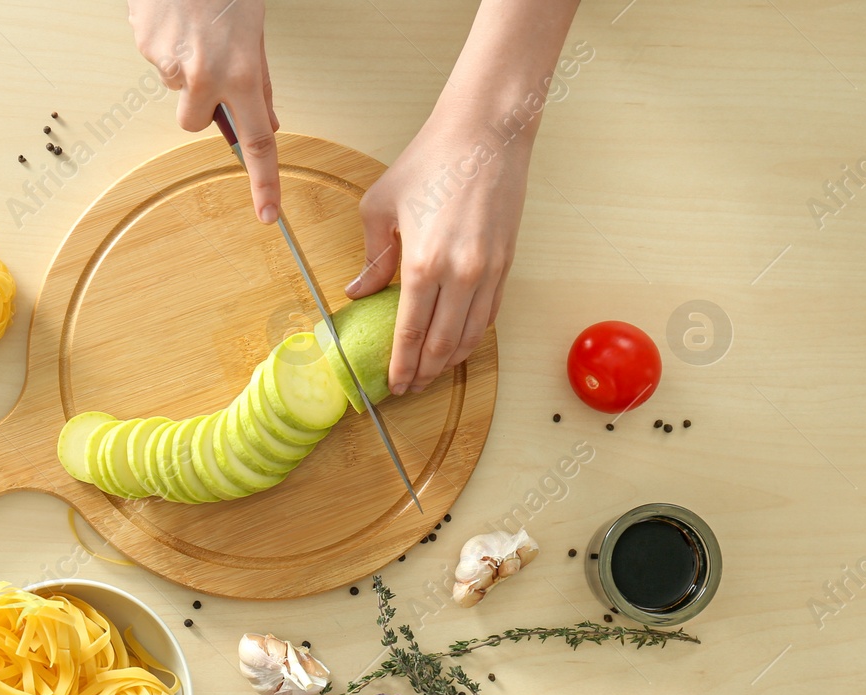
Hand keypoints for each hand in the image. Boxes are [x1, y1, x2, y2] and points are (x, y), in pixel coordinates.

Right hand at [128, 0, 280, 222]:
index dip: (263, 181)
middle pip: (196, 122)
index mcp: (242, 73)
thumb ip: (258, 82)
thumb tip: (263, 120)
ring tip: (192, 27)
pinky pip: (157, 60)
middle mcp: (204, 75)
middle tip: (209, 65)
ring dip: (184, 66)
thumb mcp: (255, 34)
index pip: (258, 141)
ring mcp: (169, 64)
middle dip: (201, 104)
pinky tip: (174, 17)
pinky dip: (166, 44)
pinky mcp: (144, 47)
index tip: (268, 213)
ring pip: (176, 87)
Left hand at [345, 109, 531, 394]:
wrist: (486, 135)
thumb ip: (371, 258)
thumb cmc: (429, 162)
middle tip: (409, 389)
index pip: (410, 334)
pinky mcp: (507, 264)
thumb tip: (358, 293)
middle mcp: (461, 275)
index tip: (392, 385)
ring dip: (451, 362)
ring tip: (432, 374)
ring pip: (470, 336)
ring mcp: (488, 272)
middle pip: (442, 346)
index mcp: (423, 264)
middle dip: (425, 375)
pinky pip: (489, 314)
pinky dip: (472, 336)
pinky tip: (457, 343)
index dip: (401, 366)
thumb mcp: (380, 207)